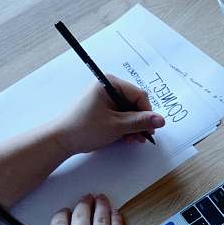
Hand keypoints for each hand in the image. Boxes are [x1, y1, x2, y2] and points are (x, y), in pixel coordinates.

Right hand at [45, 194, 131, 224]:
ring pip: (100, 217)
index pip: (59, 223)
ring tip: (101, 197)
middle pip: (81, 215)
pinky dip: (116, 217)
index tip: (65, 211)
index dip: (62, 214)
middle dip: (83, 203)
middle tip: (86, 197)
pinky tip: (116, 211)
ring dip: (101, 205)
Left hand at [51, 75, 165, 155]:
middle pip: (136, 104)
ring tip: (132, 140)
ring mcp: (106, 99)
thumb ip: (141, 122)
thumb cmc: (85, 128)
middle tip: (140, 137)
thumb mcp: (117, 125)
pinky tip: (125, 138)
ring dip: (134, 127)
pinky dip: (126, 128)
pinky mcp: (104, 110)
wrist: (62, 140)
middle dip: (140, 122)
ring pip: (130, 112)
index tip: (149, 129)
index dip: (147, 113)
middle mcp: (109, 88)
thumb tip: (161, 120)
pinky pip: (122, 117)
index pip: (139, 95)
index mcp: (110, 84)